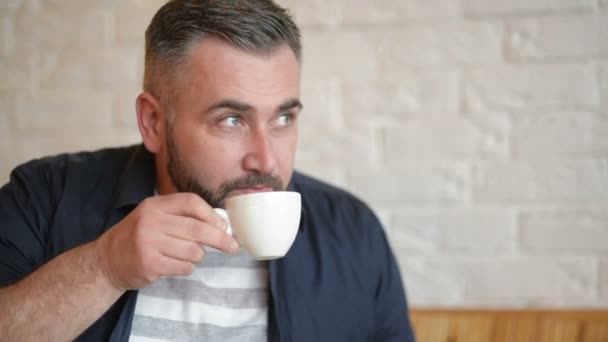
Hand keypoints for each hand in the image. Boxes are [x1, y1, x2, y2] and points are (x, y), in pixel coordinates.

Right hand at [94, 193, 237, 290]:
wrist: (107, 260)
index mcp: (155, 205)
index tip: (224, 226)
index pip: (191, 202)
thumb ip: (182, 216)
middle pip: (197, 228)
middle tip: (233, 247)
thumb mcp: (155, 217)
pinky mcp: (149, 264)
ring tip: (188, 255)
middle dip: (221, 239)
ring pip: (193, 250)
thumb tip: (221, 224)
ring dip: (198, 256)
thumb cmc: (140, 237)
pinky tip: (176, 264)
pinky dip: (187, 267)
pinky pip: (184, 266)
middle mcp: (151, 221)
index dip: (212, 214)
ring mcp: (148, 242)